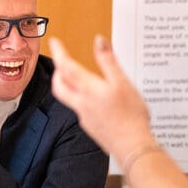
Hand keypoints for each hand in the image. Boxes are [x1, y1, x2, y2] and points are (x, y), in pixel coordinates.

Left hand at [49, 36, 154, 161]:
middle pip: (59, 86)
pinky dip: (81, 99)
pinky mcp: (91, 127)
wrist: (132, 146)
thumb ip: (108, 61)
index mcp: (89, 90)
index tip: (55, 42)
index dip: (59, 53)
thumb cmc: (130, 116)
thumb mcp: (122, 82)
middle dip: (57, 72)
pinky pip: (80, 110)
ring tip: (77, 78)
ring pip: (68, 98)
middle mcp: (82, 103)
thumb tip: (99, 40)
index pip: (66, 67)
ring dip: (67, 85)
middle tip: (62, 62)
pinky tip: (95, 100)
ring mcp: (85, 117)